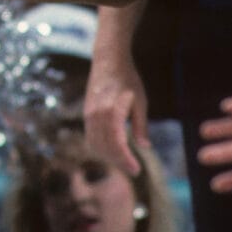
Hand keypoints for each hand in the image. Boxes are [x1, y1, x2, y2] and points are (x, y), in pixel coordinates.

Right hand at [83, 60, 147, 175]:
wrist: (108, 60)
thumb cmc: (128, 79)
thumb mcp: (141, 101)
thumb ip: (141, 125)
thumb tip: (145, 147)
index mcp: (111, 111)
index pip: (116, 143)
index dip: (125, 159)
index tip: (136, 170)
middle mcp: (96, 115)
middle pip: (105, 147)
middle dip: (118, 161)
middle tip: (134, 169)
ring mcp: (89, 115)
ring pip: (95, 144)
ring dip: (108, 156)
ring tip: (124, 161)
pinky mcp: (86, 114)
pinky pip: (91, 137)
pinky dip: (100, 148)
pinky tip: (112, 150)